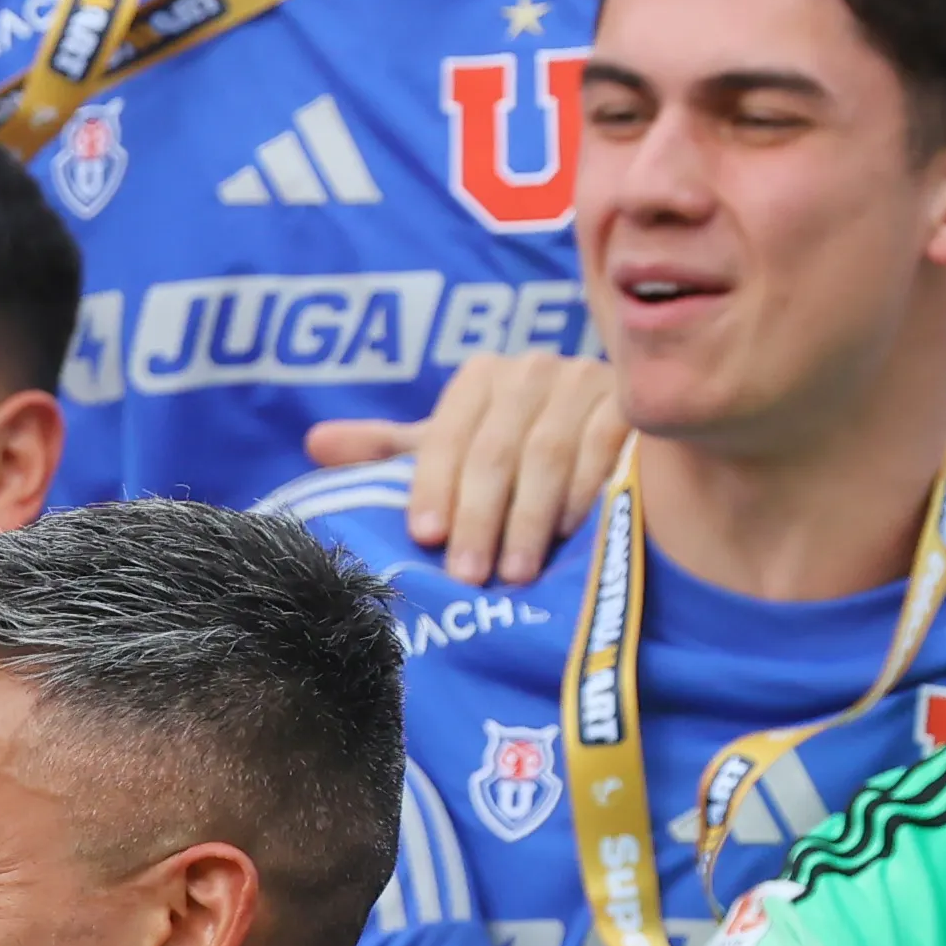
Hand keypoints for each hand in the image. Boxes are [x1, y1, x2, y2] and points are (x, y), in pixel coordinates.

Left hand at [301, 353, 620, 587]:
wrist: (604, 437)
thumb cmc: (512, 456)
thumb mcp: (451, 451)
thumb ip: (388, 450)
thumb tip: (314, 442)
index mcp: (482, 378)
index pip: (447, 435)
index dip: (433, 487)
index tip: (424, 538)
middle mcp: (534, 369)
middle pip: (495, 449)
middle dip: (479, 517)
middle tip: (468, 576)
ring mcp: (587, 382)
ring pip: (547, 454)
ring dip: (528, 518)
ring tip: (513, 573)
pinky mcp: (631, 406)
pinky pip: (602, 450)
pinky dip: (582, 493)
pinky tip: (568, 535)